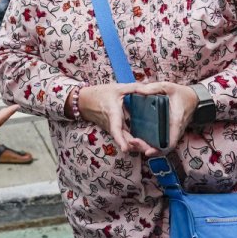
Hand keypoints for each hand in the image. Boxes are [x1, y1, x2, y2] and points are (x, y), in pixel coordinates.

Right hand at [79, 82, 196, 156]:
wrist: (84, 101)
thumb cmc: (100, 94)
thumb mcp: (118, 87)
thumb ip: (136, 87)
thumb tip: (151, 89)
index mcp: (113, 114)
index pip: (115, 129)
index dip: (120, 140)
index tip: (125, 149)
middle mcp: (112, 125)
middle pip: (124, 140)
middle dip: (137, 146)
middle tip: (151, 150)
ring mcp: (113, 129)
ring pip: (125, 141)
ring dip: (137, 145)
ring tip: (152, 148)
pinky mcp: (115, 130)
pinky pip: (125, 138)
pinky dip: (134, 141)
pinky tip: (145, 142)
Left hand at [125, 82, 197, 156]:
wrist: (193, 99)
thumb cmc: (182, 94)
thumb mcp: (168, 87)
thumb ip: (154, 88)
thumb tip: (139, 90)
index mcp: (175, 123)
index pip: (170, 143)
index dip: (158, 150)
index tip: (147, 151)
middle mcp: (174, 131)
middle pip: (162, 149)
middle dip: (146, 148)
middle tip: (132, 142)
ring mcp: (172, 133)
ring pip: (160, 147)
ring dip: (146, 147)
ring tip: (132, 142)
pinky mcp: (168, 132)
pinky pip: (160, 142)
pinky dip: (149, 143)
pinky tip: (138, 139)